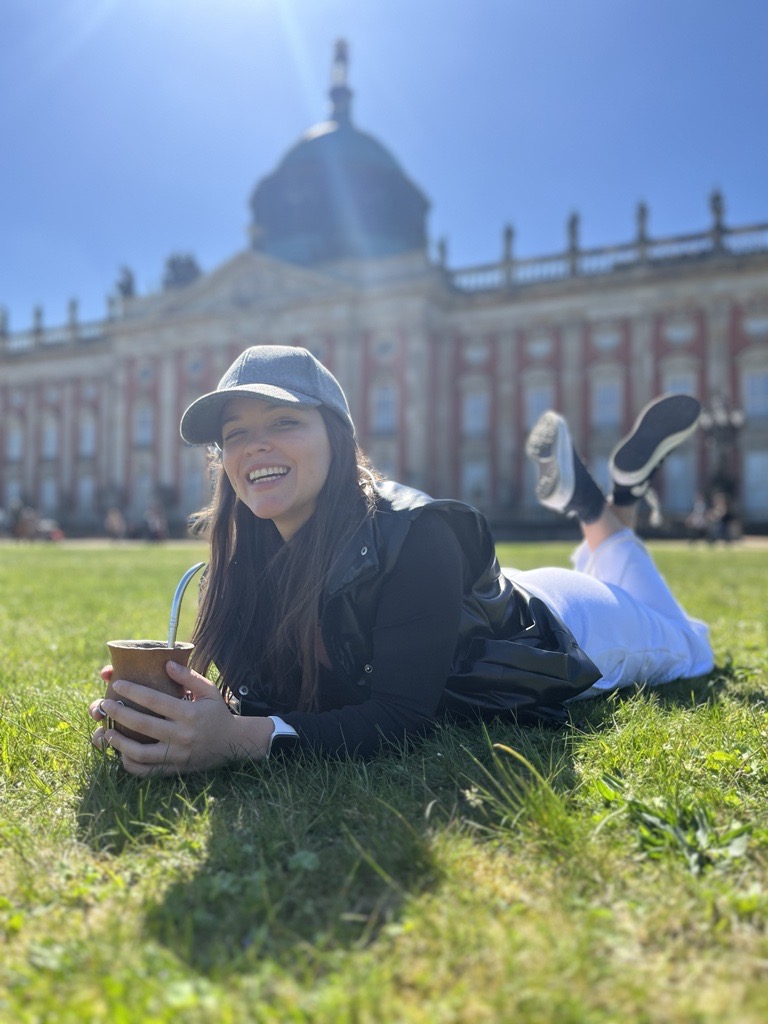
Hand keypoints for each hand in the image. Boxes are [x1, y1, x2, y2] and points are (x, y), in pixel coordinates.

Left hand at [89, 661, 274, 775]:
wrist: (233, 743)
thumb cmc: (218, 713)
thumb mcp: (209, 691)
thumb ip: (188, 676)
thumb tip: (166, 663)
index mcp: (190, 714)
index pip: (155, 701)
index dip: (133, 691)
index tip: (117, 684)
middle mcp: (182, 736)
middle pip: (143, 725)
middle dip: (119, 713)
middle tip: (105, 704)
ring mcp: (177, 755)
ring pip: (140, 753)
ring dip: (119, 742)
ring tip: (107, 731)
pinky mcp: (174, 769)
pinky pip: (146, 771)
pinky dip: (130, 764)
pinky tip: (121, 753)